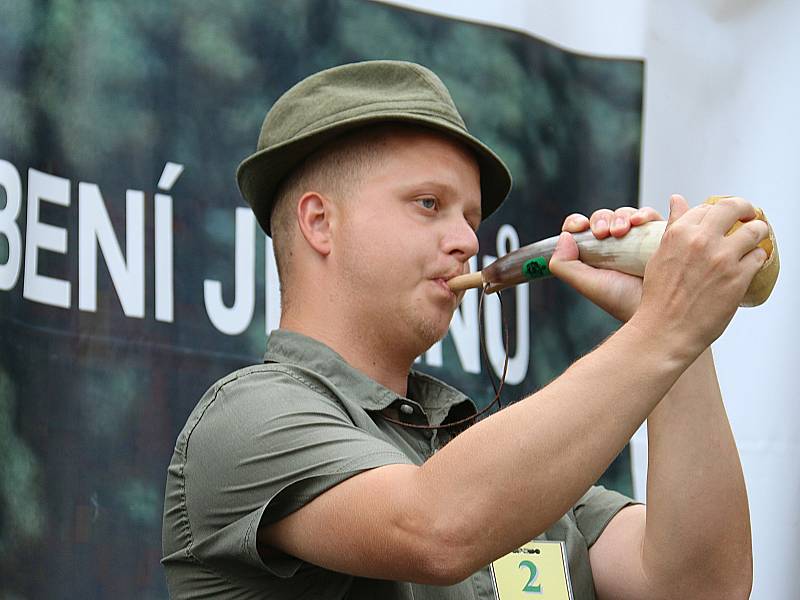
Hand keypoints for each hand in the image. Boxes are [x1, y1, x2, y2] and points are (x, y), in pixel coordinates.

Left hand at [549, 205, 663, 320]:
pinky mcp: (659, 235)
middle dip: (600, 220)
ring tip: (622, 230)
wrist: (660, 308)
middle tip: (603, 233)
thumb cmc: (623, 301)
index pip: (581, 230)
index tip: (579, 226)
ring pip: (625, 215)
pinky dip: (643, 214)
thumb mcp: (587, 285)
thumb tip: (564, 236)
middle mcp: (615, 246)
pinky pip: (650, 216)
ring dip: (620, 217)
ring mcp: (637, 240)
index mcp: (595, 255)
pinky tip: (639, 221)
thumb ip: (564, 265)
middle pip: (604, 218)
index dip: (577, 223)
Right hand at [634, 195, 768, 356]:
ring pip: (755, 230)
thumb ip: (673, 226)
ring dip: (757, 233)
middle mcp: (701, 241)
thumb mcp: (659, 255)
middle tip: (748, 216)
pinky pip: (760, 257)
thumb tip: (677, 200)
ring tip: (754, 240)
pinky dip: (757, 258)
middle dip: (745, 209)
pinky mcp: (739, 277)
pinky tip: (750, 264)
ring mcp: (722, 258)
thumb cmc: (659, 298)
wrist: (666, 330)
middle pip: (734, 208)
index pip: (706, 207)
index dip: (716, 212)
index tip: (721, 219)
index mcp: (679, 234)